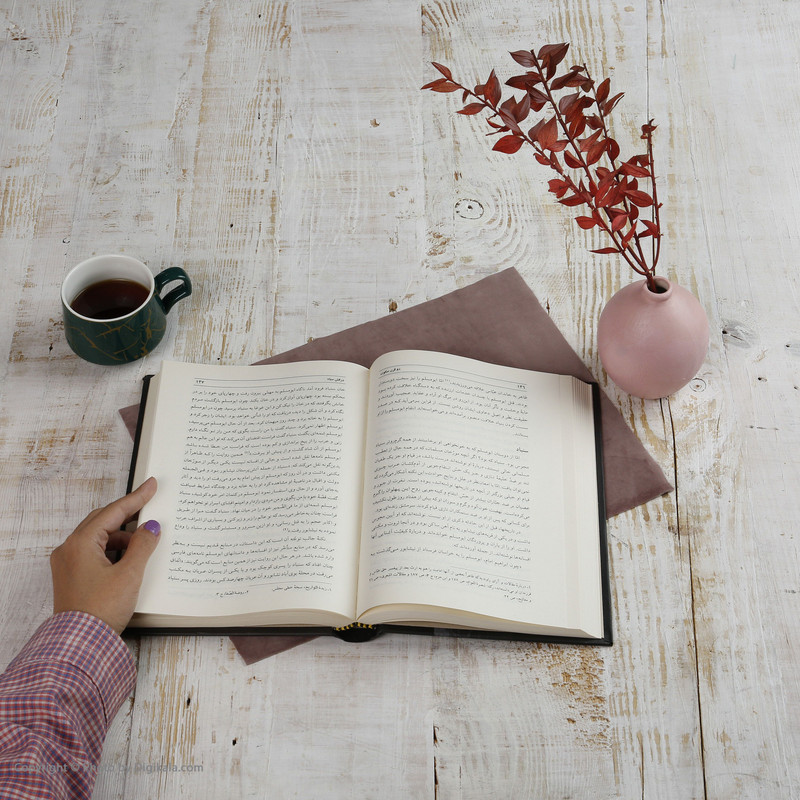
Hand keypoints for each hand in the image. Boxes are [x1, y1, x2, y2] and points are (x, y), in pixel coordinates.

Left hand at [50, 478, 160, 634]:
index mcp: (80, 543)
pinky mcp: (72, 577)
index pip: (113, 512)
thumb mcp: (129, 574)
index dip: (136, 498)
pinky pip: (94, 552)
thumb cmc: (100, 610)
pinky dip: (113, 551)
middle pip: (103, 521)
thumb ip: (143, 545)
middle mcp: (69, 549)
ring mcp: (68, 563)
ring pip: (99, 538)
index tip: (150, 486)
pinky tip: (129, 558)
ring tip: (144, 542)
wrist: (80, 644)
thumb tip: (151, 528)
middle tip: (150, 505)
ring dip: (122, 537)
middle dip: (128, 515)